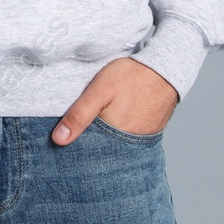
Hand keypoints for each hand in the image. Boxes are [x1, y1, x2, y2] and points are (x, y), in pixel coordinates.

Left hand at [52, 57, 176, 144]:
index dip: (74, 147)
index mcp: (113, 140)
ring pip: (113, 146)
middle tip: (79, 129)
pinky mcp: (147, 135)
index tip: (61, 140)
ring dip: (103, 139)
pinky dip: (117, 134)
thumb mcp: (99, 91)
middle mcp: (128, 146)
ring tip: (97, 124)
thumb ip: (79, 115)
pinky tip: (112, 121)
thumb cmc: (131, 77)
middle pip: (100, 152)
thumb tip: (58, 140)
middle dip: (88, 145)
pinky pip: (127, 140)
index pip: (87, 153)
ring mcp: (140, 142)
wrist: (165, 69)